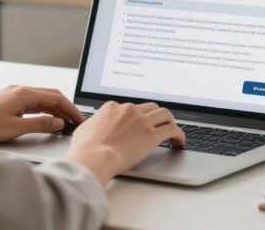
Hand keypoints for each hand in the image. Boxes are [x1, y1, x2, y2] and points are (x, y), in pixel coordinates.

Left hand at [0, 85, 84, 142]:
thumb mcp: (16, 128)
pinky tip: (47, 120)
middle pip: (51, 96)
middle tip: (76, 121)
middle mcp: (20, 90)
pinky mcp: (8, 102)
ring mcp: (13, 94)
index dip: (70, 109)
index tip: (79, 119)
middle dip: (65, 108)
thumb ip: (40, 124)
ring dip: (55, 110)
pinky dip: (44, 111)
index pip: (56, 98)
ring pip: (42, 100)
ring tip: (65, 123)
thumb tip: (58, 122)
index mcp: (24, 93)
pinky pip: (32, 103)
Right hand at [65, 101, 185, 185]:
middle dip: (155, 116)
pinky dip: (178, 134)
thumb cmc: (85, 148)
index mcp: (113, 108)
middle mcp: (129, 110)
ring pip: (164, 114)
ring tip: (172, 130)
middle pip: (150, 107)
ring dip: (170, 121)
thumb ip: (94, 125)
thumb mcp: (84, 129)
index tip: (139, 123)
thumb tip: (94, 127)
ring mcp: (142, 121)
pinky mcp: (151, 135)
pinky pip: (172, 130)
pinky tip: (179, 141)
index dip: (136, 116)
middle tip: (158, 124)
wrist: (93, 157)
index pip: (130, 108)